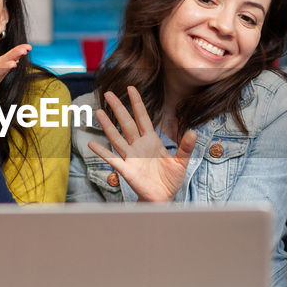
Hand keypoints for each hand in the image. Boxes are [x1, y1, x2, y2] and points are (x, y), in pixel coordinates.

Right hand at [88, 87, 196, 202]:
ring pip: (117, 138)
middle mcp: (139, 146)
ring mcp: (131, 157)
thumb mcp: (181, 162)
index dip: (137, 103)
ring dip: (108, 125)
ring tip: (99, 112)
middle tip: (108, 93)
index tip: (130, 88)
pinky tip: (92, 144)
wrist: (163, 197)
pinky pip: (112, 159)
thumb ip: (186, 147)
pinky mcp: (127, 170)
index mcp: (152, 140)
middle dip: (119, 108)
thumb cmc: (171, 179)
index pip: (142, 117)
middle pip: (126, 123)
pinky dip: (102, 152)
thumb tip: (194, 132)